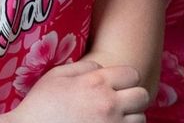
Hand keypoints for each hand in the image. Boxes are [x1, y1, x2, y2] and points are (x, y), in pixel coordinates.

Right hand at [0, 60, 150, 122]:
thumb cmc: (40, 105)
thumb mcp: (55, 76)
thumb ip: (82, 67)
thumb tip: (100, 67)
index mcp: (96, 83)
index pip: (132, 74)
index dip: (124, 78)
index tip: (115, 84)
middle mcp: (109, 104)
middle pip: (142, 96)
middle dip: (132, 97)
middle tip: (117, 101)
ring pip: (140, 118)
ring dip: (129, 116)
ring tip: (111, 116)